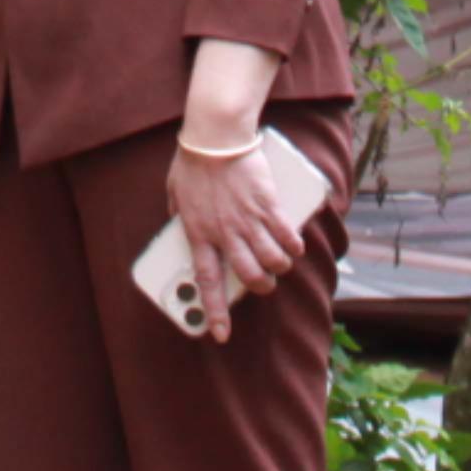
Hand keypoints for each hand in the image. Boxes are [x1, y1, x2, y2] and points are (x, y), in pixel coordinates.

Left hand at [165, 134, 308, 346]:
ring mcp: (248, 221)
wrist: (216, 137)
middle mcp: (225, 234)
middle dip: (260, 286)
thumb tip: (177, 220)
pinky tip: (295, 247)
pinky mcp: (268, 205)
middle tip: (264, 284)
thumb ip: (178, 211)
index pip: (206, 282)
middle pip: (247, 276)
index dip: (215, 311)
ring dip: (279, 268)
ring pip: (271, 260)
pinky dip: (293, 246)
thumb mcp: (174, 191)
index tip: (220, 333)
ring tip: (281, 265)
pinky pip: (286, 236)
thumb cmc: (192, 161)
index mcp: (198, 233)